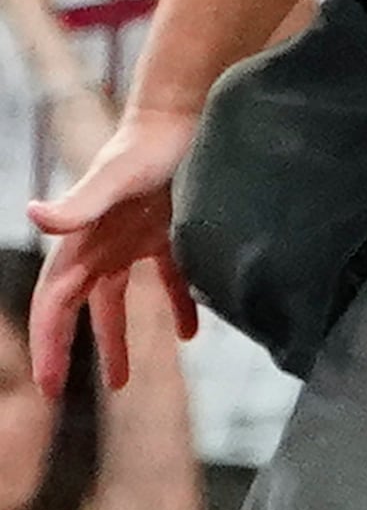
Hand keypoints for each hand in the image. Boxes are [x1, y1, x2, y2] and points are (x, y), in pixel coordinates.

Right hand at [27, 102, 201, 391]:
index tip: (48, 387)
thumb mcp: (112, 179)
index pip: (55, 305)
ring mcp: (131, 240)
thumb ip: (77, 203)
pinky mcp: (166, 232)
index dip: (50, 345)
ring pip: (117, 300)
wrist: (183, 116)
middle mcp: (100, 246)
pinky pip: (169, 280)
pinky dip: (179, 307)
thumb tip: (32, 215)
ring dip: (118, 340)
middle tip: (61, 393)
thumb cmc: (145, 147)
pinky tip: (193, 335)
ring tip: (122, 383)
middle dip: (68, 351)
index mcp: (81, 244)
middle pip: (78, 309)